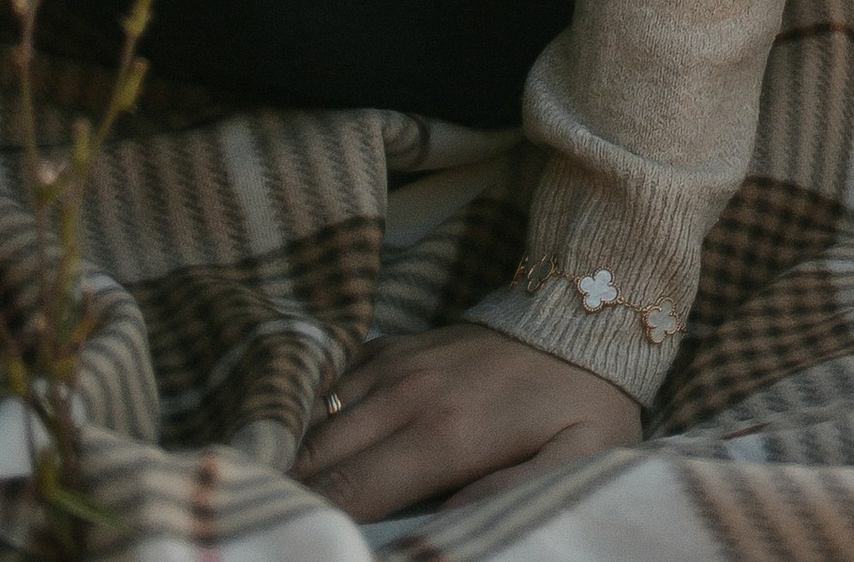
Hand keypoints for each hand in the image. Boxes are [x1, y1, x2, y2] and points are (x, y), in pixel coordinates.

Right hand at [290, 323, 641, 516]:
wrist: (588, 314)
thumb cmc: (584, 401)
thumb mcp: (576, 459)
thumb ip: (510, 496)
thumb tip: (440, 532)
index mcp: (444, 433)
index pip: (349, 492)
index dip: (314, 522)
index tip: (295, 539)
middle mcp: (407, 395)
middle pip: (316, 457)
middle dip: (287, 494)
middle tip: (269, 523)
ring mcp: (397, 364)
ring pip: (315, 418)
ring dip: (290, 456)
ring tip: (266, 491)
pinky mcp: (397, 347)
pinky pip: (333, 382)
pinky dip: (308, 414)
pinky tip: (297, 442)